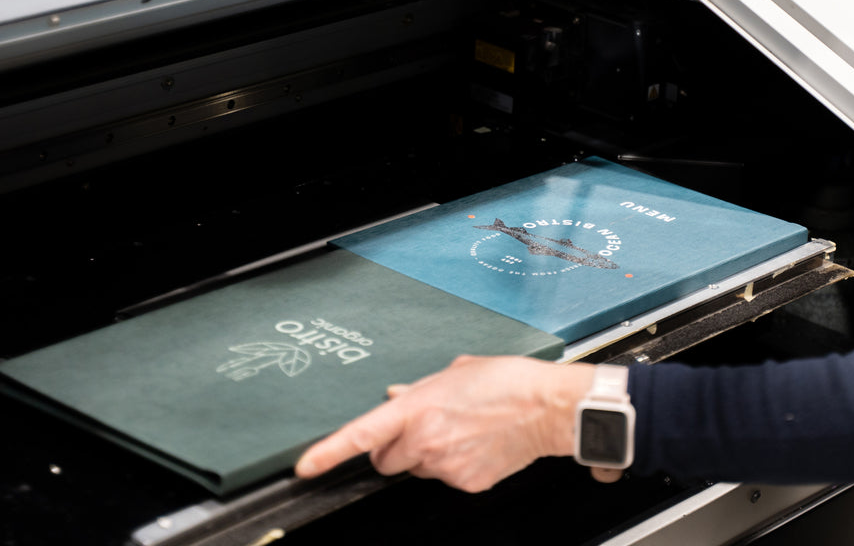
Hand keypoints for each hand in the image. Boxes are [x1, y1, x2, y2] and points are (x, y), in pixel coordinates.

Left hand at [294, 355, 596, 492]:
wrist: (548, 408)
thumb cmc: (508, 382)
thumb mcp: (456, 371)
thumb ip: (419, 389)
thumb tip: (394, 398)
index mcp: (418, 408)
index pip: (361, 434)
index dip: (327, 453)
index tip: (305, 467)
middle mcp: (426, 440)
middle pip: (385, 460)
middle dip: (396, 447)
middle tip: (425, 427)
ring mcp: (445, 466)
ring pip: (417, 470)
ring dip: (427, 455)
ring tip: (461, 430)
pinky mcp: (466, 482)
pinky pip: (445, 478)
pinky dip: (455, 465)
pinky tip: (476, 444)